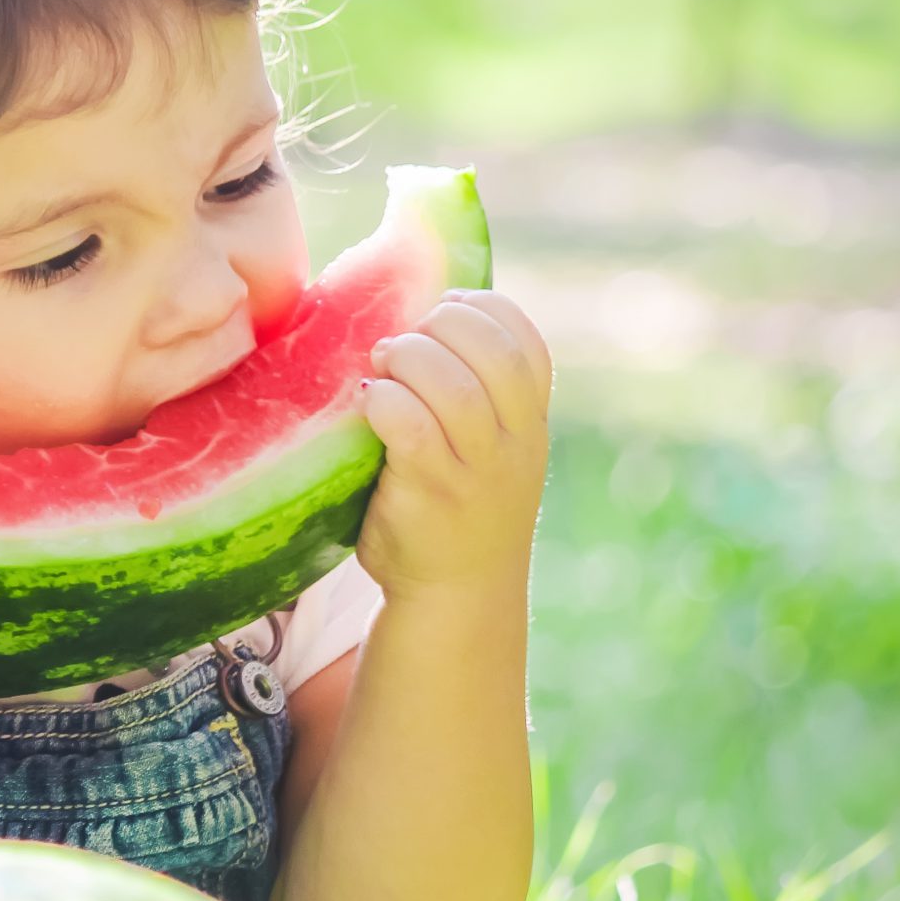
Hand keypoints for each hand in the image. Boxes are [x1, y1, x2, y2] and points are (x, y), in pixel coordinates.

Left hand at [354, 287, 552, 602]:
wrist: (455, 596)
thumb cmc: (459, 508)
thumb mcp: (491, 452)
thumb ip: (478, 396)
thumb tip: (419, 318)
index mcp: (531, 425)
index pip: (528, 345)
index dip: (486, 309)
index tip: (445, 304)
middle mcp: (515, 446)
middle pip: (494, 355)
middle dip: (443, 325)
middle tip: (403, 338)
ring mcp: (477, 473)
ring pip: (454, 388)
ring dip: (409, 358)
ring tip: (381, 363)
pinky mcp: (432, 495)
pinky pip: (410, 428)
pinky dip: (385, 400)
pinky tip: (368, 401)